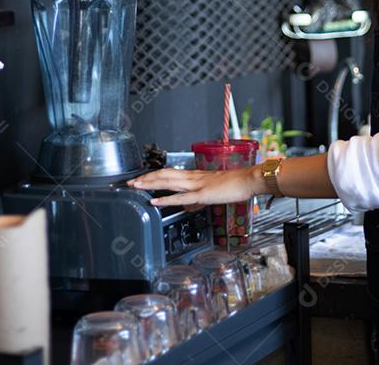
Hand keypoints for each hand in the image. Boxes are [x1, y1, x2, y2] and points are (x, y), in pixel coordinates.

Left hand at [127, 165, 262, 207]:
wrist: (248, 180)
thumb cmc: (235, 185)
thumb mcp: (213, 192)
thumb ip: (198, 199)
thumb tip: (188, 206)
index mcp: (195, 176)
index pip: (169, 173)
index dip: (154, 175)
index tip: (141, 179)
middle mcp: (193, 177)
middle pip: (164, 175)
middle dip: (146, 178)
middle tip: (130, 182)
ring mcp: (196, 184)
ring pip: (168, 182)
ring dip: (150, 184)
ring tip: (136, 186)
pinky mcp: (202, 194)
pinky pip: (181, 197)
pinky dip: (166, 199)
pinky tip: (155, 202)